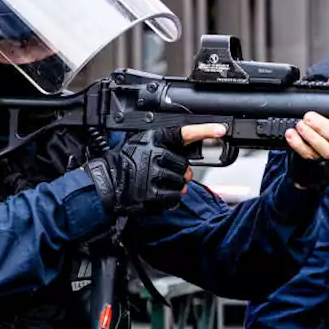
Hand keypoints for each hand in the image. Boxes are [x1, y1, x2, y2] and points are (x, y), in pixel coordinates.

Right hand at [86, 124, 224, 215]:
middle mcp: (155, 154)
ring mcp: (155, 174)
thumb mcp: (142, 143)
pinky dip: (168, 199)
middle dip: (177, 172)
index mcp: (154, 139)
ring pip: (182, 182)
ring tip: (154, 183)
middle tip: (160, 172)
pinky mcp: (154, 193)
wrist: (107, 184)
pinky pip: (175, 197)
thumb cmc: (124, 164)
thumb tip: (189, 151)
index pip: (183, 132)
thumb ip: (164, 144)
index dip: (204, 131)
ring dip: (173, 186)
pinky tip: (154, 193)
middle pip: (185, 165)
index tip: (221, 130)